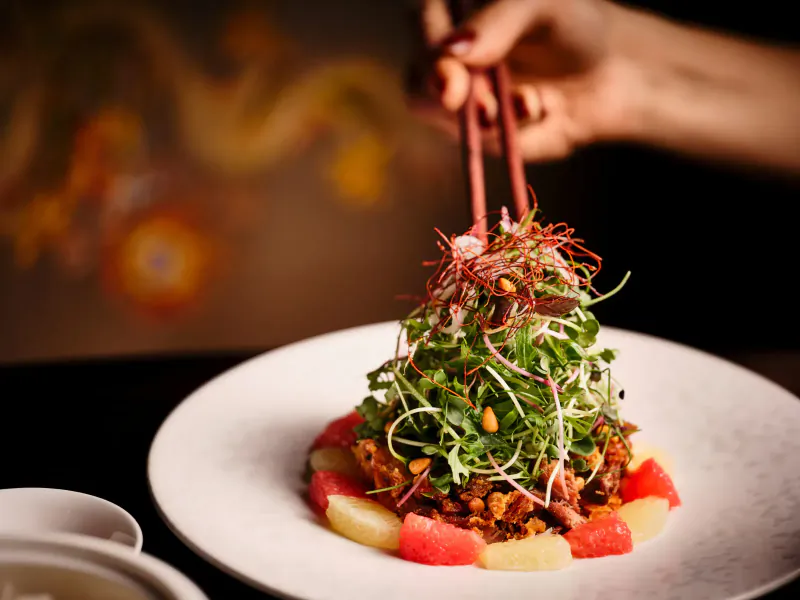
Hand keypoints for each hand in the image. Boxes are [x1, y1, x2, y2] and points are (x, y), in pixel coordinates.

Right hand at [411, 0, 637, 160]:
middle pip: (418, 82)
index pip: (420, 25)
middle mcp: (444, 53)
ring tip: (533, 104)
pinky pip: (475, 144)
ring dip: (488, 120)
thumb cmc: (575, 25)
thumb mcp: (545, 4)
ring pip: (443, 119)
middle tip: (489, 110)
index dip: (429, 55)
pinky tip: (538, 113)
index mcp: (452, 9)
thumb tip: (451, 52)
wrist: (610, 75)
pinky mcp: (474, 133)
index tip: (452, 84)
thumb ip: (499, 18)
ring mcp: (456, 97)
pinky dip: (509, 134)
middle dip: (452, 101)